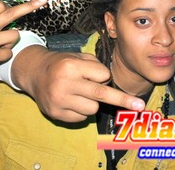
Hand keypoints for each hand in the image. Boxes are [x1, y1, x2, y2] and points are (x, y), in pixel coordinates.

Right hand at [15, 46, 145, 121]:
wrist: (34, 72)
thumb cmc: (62, 63)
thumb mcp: (78, 56)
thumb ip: (96, 67)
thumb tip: (110, 84)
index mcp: (72, 66)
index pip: (103, 75)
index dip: (102, 75)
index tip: (96, 74)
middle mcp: (65, 84)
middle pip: (101, 94)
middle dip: (123, 100)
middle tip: (140, 106)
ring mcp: (59, 100)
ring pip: (92, 108)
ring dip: (92, 102)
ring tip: (79, 92)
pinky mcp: (56, 114)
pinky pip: (81, 118)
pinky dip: (81, 111)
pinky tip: (70, 101)